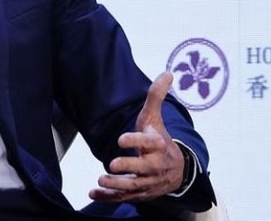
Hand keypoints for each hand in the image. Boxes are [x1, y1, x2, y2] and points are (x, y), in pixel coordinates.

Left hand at [89, 72, 184, 202]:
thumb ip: (156, 97)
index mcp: (158, 146)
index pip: (149, 143)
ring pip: (134, 186)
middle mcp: (155, 165)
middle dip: (129, 167)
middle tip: (112, 164)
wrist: (176, 171)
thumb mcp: (155, 118)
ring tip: (101, 180)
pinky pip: (124, 198)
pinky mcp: (139, 193)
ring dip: (117, 186)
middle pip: (144, 168)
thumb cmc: (159, 140)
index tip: (121, 139)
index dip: (136, 140)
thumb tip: (167, 73)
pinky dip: (109, 198)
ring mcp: (147, 181)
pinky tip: (94, 194)